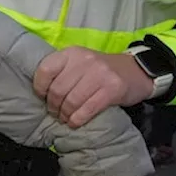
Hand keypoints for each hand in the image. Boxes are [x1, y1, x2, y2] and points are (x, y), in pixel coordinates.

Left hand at [33, 47, 154, 128]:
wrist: (135, 71)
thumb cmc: (100, 71)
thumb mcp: (80, 63)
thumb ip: (62, 72)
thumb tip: (40, 93)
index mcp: (72, 53)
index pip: (45, 70)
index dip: (40, 87)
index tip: (42, 97)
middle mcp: (85, 61)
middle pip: (58, 89)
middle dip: (53, 105)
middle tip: (54, 112)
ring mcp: (100, 74)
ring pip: (72, 101)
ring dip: (65, 114)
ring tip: (64, 118)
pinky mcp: (112, 89)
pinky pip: (87, 109)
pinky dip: (77, 119)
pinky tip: (75, 122)